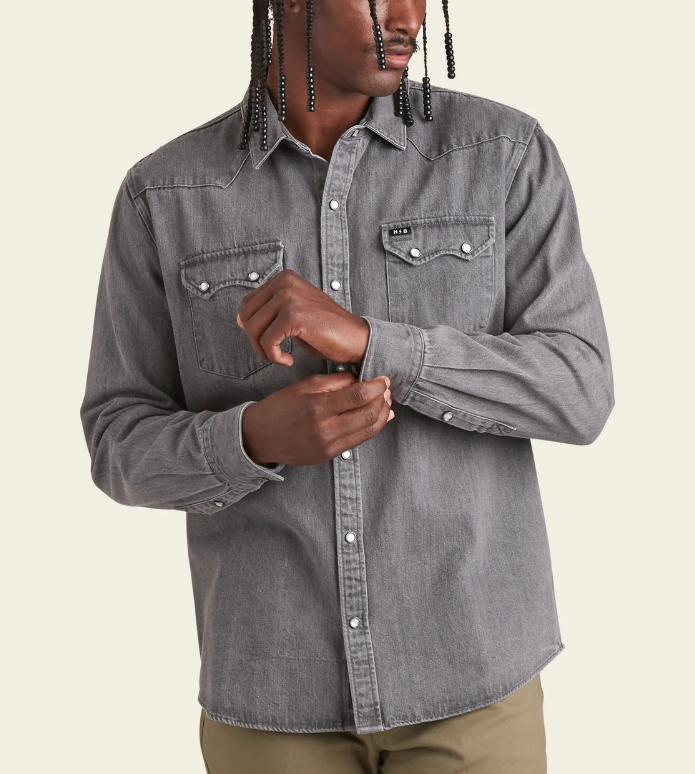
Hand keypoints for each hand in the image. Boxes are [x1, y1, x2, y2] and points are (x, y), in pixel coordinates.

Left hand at [236, 269, 368, 366]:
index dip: (253, 328)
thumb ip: (269, 313)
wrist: (354, 339)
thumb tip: (240, 319)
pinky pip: (267, 341)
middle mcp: (285, 282)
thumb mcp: (294, 315)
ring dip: (264, 351)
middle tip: (274, 353)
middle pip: (247, 316)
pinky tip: (288, 360)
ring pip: (253, 329)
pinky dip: (274, 356)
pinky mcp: (293, 315)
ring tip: (281, 358)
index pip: (248, 304)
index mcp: (284, 278)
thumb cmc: (326, 330)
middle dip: (256, 341)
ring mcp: (289, 296)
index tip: (270, 342)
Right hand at [242, 372, 392, 466]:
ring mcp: (328, 446)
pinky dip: (371, 428)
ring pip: (368, 431)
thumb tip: (360, 380)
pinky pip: (358, 441)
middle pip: (369, 415)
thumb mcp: (304, 386)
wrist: (259, 437)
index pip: (359, 396)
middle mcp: (325, 430)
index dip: (377, 386)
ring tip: (385, 402)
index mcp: (317, 408)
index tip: (383, 379)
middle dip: (383, 400)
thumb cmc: (280, 407)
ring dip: (381, 415)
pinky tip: (377, 418)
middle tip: (386, 389)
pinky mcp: (329, 456)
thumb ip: (335, 381)